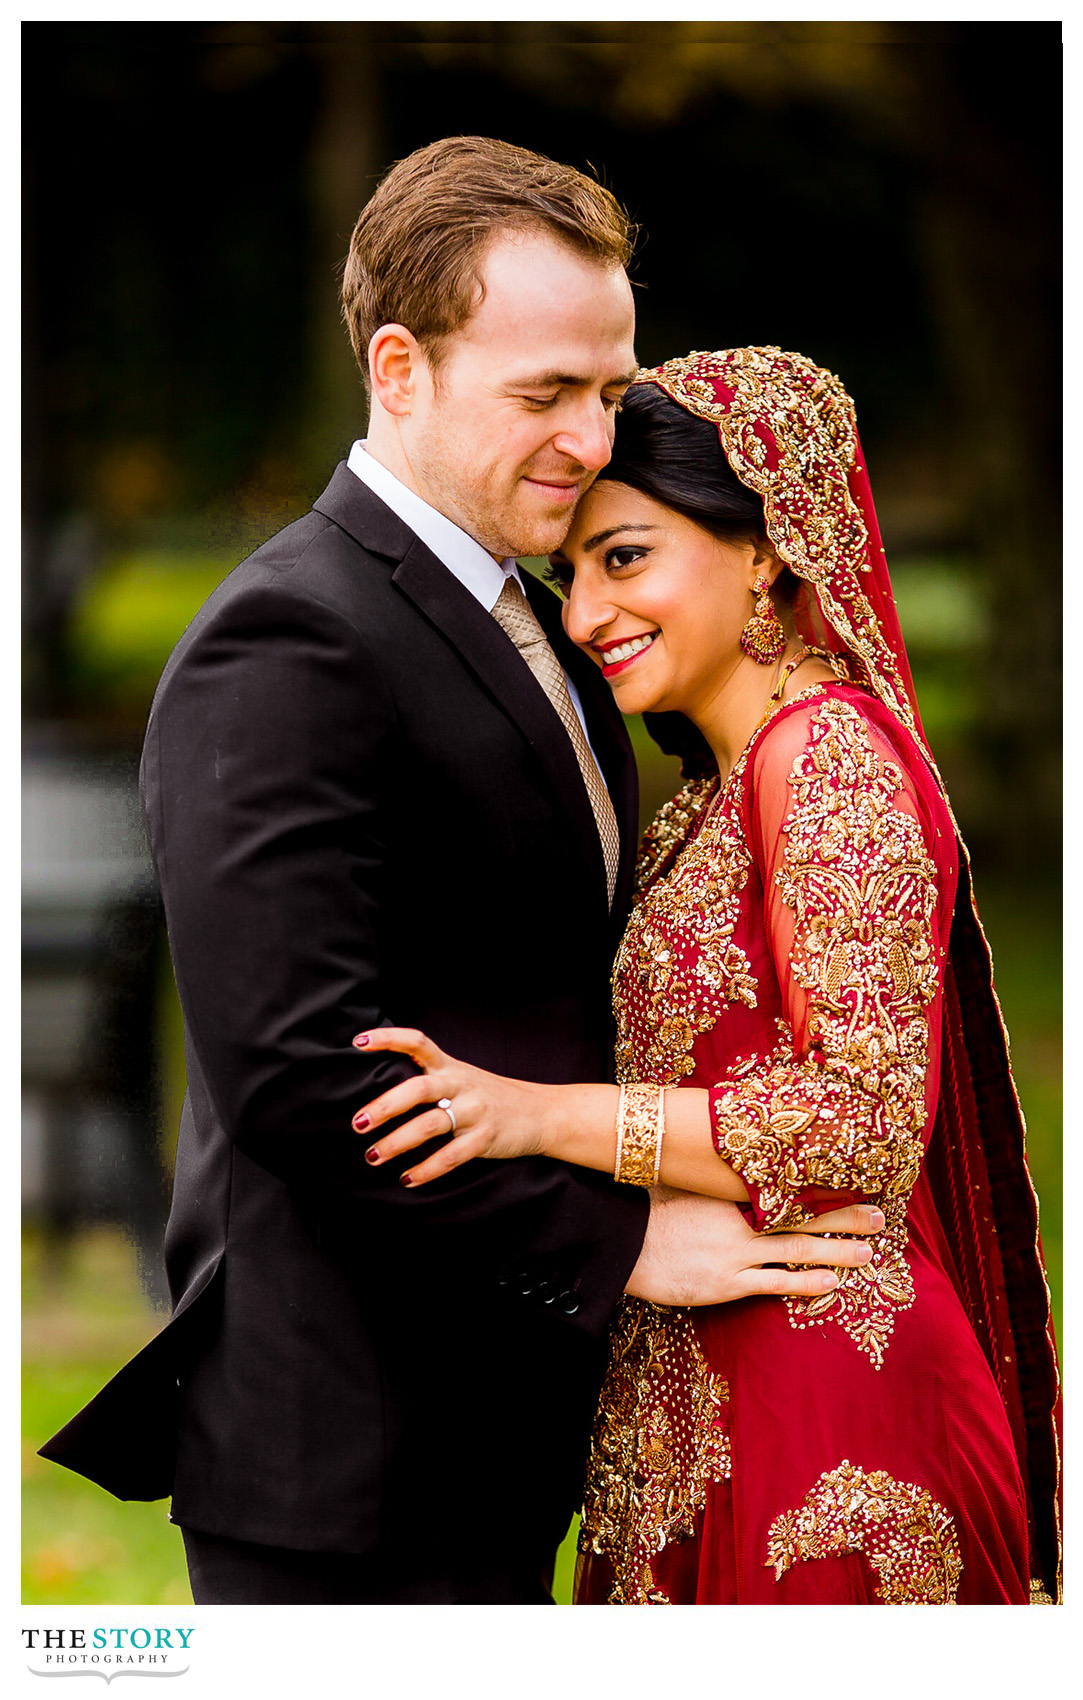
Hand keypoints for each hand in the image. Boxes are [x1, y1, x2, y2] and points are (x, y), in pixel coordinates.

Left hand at [352, 1027, 553, 1183]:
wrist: (541, 1113)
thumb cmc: (490, 1097)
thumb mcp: (462, 1078)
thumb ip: (429, 1079)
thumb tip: (380, 1094)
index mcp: (450, 1067)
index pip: (418, 1042)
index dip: (390, 1039)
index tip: (359, 1041)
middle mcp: (460, 1084)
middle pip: (419, 1088)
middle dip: (385, 1106)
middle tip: (358, 1124)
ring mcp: (474, 1111)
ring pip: (430, 1125)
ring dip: (397, 1143)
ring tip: (373, 1157)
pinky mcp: (485, 1138)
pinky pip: (451, 1156)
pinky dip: (426, 1170)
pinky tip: (407, 1179)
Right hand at [625, 1187, 881, 1306]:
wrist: (620, 1241)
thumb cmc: (643, 1207)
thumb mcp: (678, 1179)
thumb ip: (705, 1172)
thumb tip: (718, 1151)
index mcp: (729, 1192)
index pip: (785, 1187)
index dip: (820, 1186)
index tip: (849, 1178)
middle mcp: (740, 1219)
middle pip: (802, 1215)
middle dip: (844, 1216)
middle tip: (881, 1216)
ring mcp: (736, 1252)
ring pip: (797, 1248)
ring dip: (837, 1250)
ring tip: (869, 1251)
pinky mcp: (727, 1282)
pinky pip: (775, 1281)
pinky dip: (806, 1282)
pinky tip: (832, 1282)